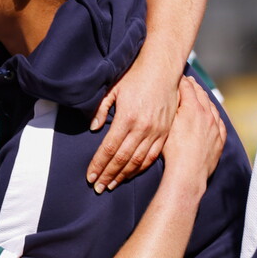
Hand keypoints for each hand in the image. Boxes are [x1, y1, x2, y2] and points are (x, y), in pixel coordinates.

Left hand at [87, 62, 177, 193]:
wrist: (163, 69)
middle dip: (108, 175)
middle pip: (122, 159)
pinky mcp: (166, 132)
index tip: (90, 177)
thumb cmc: (135, 77)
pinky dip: (141, 168)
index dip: (98, 165)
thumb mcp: (113, 89)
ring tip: (112, 185)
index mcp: (127, 117)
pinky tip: (131, 174)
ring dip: (123, 175)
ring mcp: (156, 131)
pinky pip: (152, 156)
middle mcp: (142, 127)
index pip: (109, 148)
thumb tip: (93, 128)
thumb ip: (101, 109)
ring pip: (137, 161)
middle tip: (98, 188)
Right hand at [161, 76, 224, 190]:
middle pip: (201, 95)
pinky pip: (220, 123)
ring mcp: (215, 128)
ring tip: (200, 95)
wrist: (187, 174)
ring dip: (205, 99)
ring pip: (212, 107)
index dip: (182, 81)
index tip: (178, 77)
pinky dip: (215, 115)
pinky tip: (212, 115)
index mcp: (193, 108)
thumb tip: (170, 94)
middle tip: (188, 82)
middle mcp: (207, 115)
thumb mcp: (165, 125)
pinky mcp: (219, 140)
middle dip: (194, 87)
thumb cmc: (172, 151)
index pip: (187, 88)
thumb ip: (170, 107)